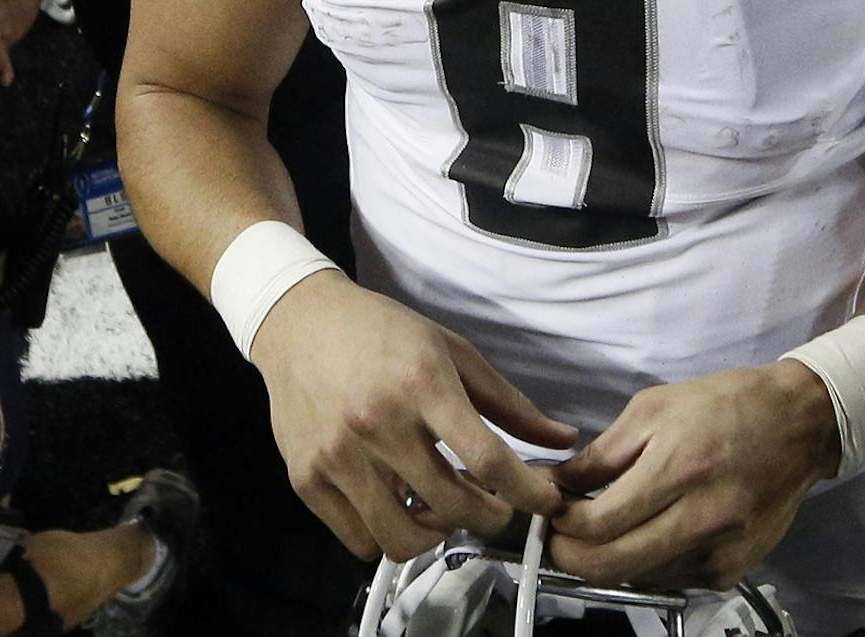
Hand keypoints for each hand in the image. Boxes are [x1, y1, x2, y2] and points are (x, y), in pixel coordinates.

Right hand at [250, 274, 575, 562]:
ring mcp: (338, 458)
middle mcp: (378, 424)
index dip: (526, 491)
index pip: (486, 456)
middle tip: (495, 506)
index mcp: (422, 384)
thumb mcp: (452, 351)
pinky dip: (387, 534)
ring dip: (436, 535)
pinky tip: (398, 503)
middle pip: (451, 506)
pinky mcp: (307, 481)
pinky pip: (360, 541)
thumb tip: (564, 439)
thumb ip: (509, 402)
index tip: (546, 502)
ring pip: (402, 539)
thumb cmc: (382, 333)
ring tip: (441, 507)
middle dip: (489, 517)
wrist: (300, 323)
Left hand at [546, 361, 837, 590]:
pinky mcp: (731, 571)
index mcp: (679, 468)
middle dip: (569, 557)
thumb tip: (556, 486)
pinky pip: (669, 579)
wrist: (800, 424)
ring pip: (638, 578)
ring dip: (607, 561)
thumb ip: (602, 454)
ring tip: (604, 528)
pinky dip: (646, 562)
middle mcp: (702, 519)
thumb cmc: (726, 405)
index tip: (549, 512)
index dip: (560, 525)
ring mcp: (719, 552)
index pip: (597, 524)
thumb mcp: (654, 408)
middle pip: (610, 566)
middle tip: (558, 537)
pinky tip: (648, 532)